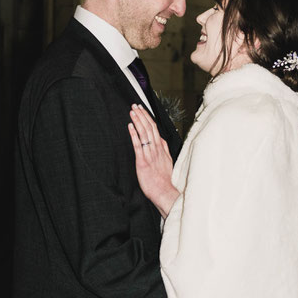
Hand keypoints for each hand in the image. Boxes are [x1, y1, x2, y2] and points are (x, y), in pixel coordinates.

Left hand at [128, 104, 179, 218]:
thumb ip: (163, 150)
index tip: (142, 109)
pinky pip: (138, 146)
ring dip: (138, 121)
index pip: (155, 129)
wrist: (164, 192)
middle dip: (142, 115)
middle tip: (135, 105)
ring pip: (144, 134)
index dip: (148, 118)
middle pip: (150, 128)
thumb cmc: (164, 180)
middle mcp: (156, 149)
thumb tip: (160, 139)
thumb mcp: (167, 161)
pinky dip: (134, 135)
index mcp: (161, 149)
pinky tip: (130, 127)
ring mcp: (150, 155)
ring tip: (132, 112)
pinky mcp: (143, 162)